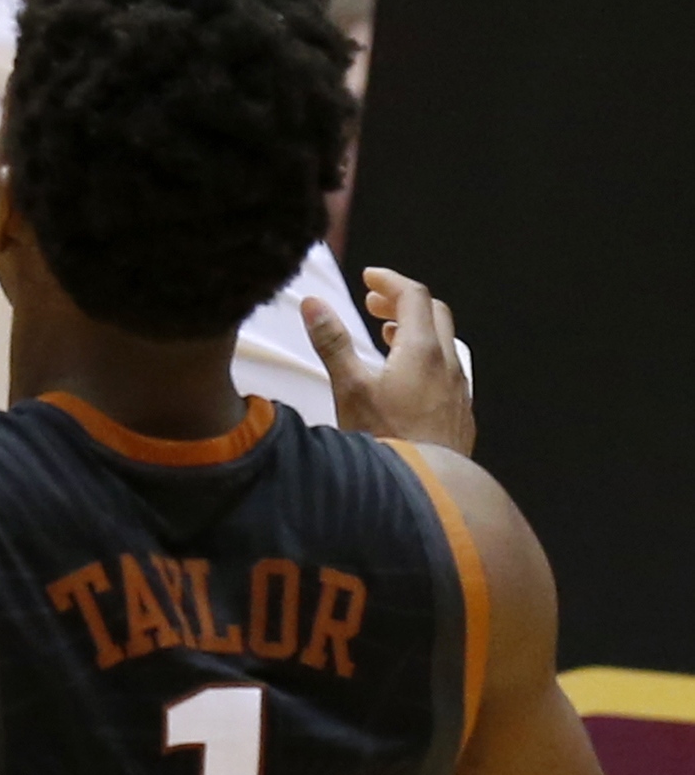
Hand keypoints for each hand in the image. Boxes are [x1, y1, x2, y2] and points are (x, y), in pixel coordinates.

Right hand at [303, 268, 474, 453]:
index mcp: (423, 351)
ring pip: (445, 344)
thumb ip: (332, 342)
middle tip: (374, 306)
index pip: (414, 295)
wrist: (426, 496)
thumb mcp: (350, 388)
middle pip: (435, 314)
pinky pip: (449, 373)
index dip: (389, 280)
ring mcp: (459, 394)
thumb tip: (313, 303)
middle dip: (403, 302)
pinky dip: (428, 360)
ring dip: (417, 332)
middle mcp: (449, 367)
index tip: (367, 278)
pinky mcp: (461, 418)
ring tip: (388, 340)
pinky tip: (408, 382)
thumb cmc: (387, 440)